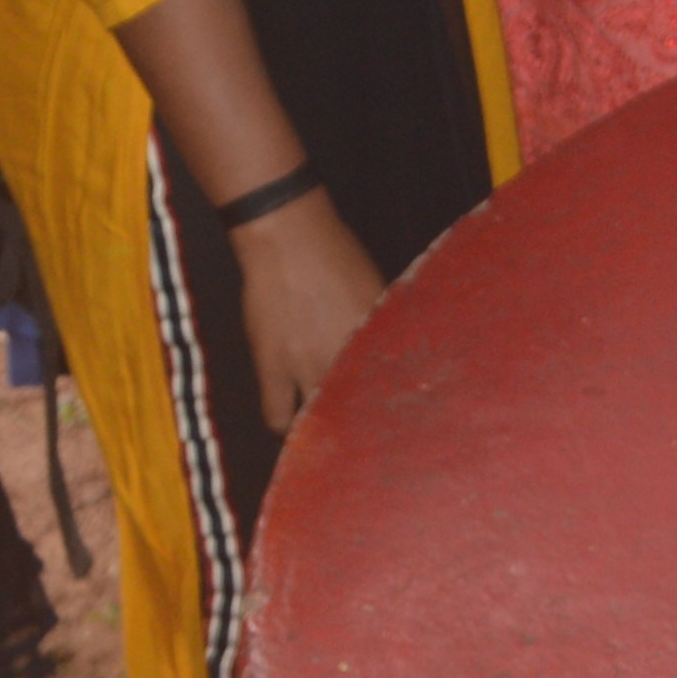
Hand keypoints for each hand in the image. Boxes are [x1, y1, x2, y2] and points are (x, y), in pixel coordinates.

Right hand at [226, 191, 389, 434]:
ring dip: (324, 428)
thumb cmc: (336, 256)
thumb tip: (389, 357)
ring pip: (319, 419)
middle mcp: (347, 355)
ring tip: (327, 434)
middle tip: (365, 437)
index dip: (395, 408)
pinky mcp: (273, 368)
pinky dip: (286, 426)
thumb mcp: (374, 291)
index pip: (394, 388)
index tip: (403, 422)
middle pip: (359, 409)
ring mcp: (309, 364)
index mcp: (378, 336)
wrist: (288, 240)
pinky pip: (278, 416)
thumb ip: (380, 329)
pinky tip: (293, 427)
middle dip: (363, 425)